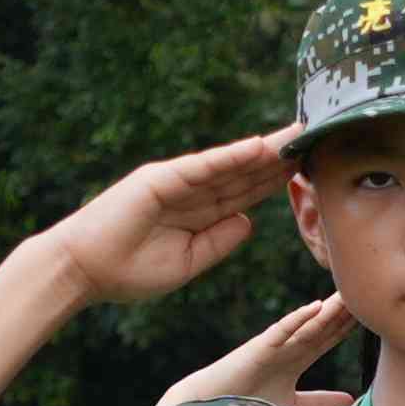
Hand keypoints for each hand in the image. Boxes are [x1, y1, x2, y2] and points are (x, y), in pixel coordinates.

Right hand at [42, 135, 298, 308]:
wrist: (84, 272)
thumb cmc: (129, 272)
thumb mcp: (189, 261)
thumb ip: (219, 240)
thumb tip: (249, 221)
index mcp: (199, 211)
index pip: (247, 190)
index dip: (278, 179)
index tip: (313, 167)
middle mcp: (191, 190)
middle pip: (245, 171)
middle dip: (281, 156)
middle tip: (320, 136)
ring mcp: (176, 182)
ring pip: (230, 163)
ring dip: (265, 149)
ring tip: (300, 133)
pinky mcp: (159, 180)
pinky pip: (201, 166)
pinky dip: (229, 156)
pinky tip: (259, 146)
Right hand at [156, 292, 353, 405]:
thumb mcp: (293, 405)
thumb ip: (319, 401)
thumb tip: (349, 400)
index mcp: (297, 358)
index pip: (329, 337)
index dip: (350, 326)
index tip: (375, 314)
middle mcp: (289, 347)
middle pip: (323, 325)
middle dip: (345, 311)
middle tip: (371, 292)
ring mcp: (275, 345)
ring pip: (308, 324)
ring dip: (330, 309)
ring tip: (351, 294)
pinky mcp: (259, 348)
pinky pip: (282, 330)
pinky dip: (298, 319)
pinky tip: (316, 307)